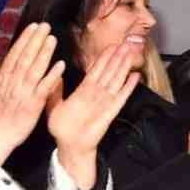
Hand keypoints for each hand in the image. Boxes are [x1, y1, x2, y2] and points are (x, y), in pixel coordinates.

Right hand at [0, 22, 65, 164]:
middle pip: (25, 58)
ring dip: (44, 53)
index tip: (33, 27)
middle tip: (45, 26)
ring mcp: (23, 92)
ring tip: (52, 39)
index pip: (15, 55)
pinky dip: (52, 76)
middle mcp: (13, 82)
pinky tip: (61, 65)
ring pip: (34, 69)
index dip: (24, 40)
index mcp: (3, 78)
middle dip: (35, 41)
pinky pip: (44, 88)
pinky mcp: (33, 104)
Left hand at [47, 43, 139, 189]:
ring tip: (131, 54)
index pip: (95, 70)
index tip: (110, 46)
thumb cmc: (62, 128)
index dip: (103, 58)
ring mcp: (104, 102)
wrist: (70, 145)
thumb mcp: (53, 105)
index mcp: (83, 91)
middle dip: (116, 58)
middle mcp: (96, 94)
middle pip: (108, 72)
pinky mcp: (110, 112)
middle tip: (125, 44)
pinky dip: (128, 87)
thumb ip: (55, 90)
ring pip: (115, 80)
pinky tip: (135, 77)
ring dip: (123, 67)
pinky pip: (121, 97)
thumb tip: (55, 74)